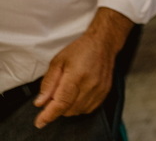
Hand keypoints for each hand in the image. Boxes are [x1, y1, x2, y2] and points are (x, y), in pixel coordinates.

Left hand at [33, 9, 130, 127]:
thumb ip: (48, 83)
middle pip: (68, 109)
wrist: (103, 43)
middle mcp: (90, 84)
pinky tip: (77, 95)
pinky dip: (79, 106)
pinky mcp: (105, 92)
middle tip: (54, 95)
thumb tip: (40, 102)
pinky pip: (88, 108)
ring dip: (68, 107)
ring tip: (67, 92)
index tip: (40, 121)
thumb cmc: (80, 49)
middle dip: (57, 107)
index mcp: (77, 76)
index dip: (49, 114)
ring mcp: (100, 89)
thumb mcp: (58, 61)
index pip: (61, 102)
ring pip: (78, 111)